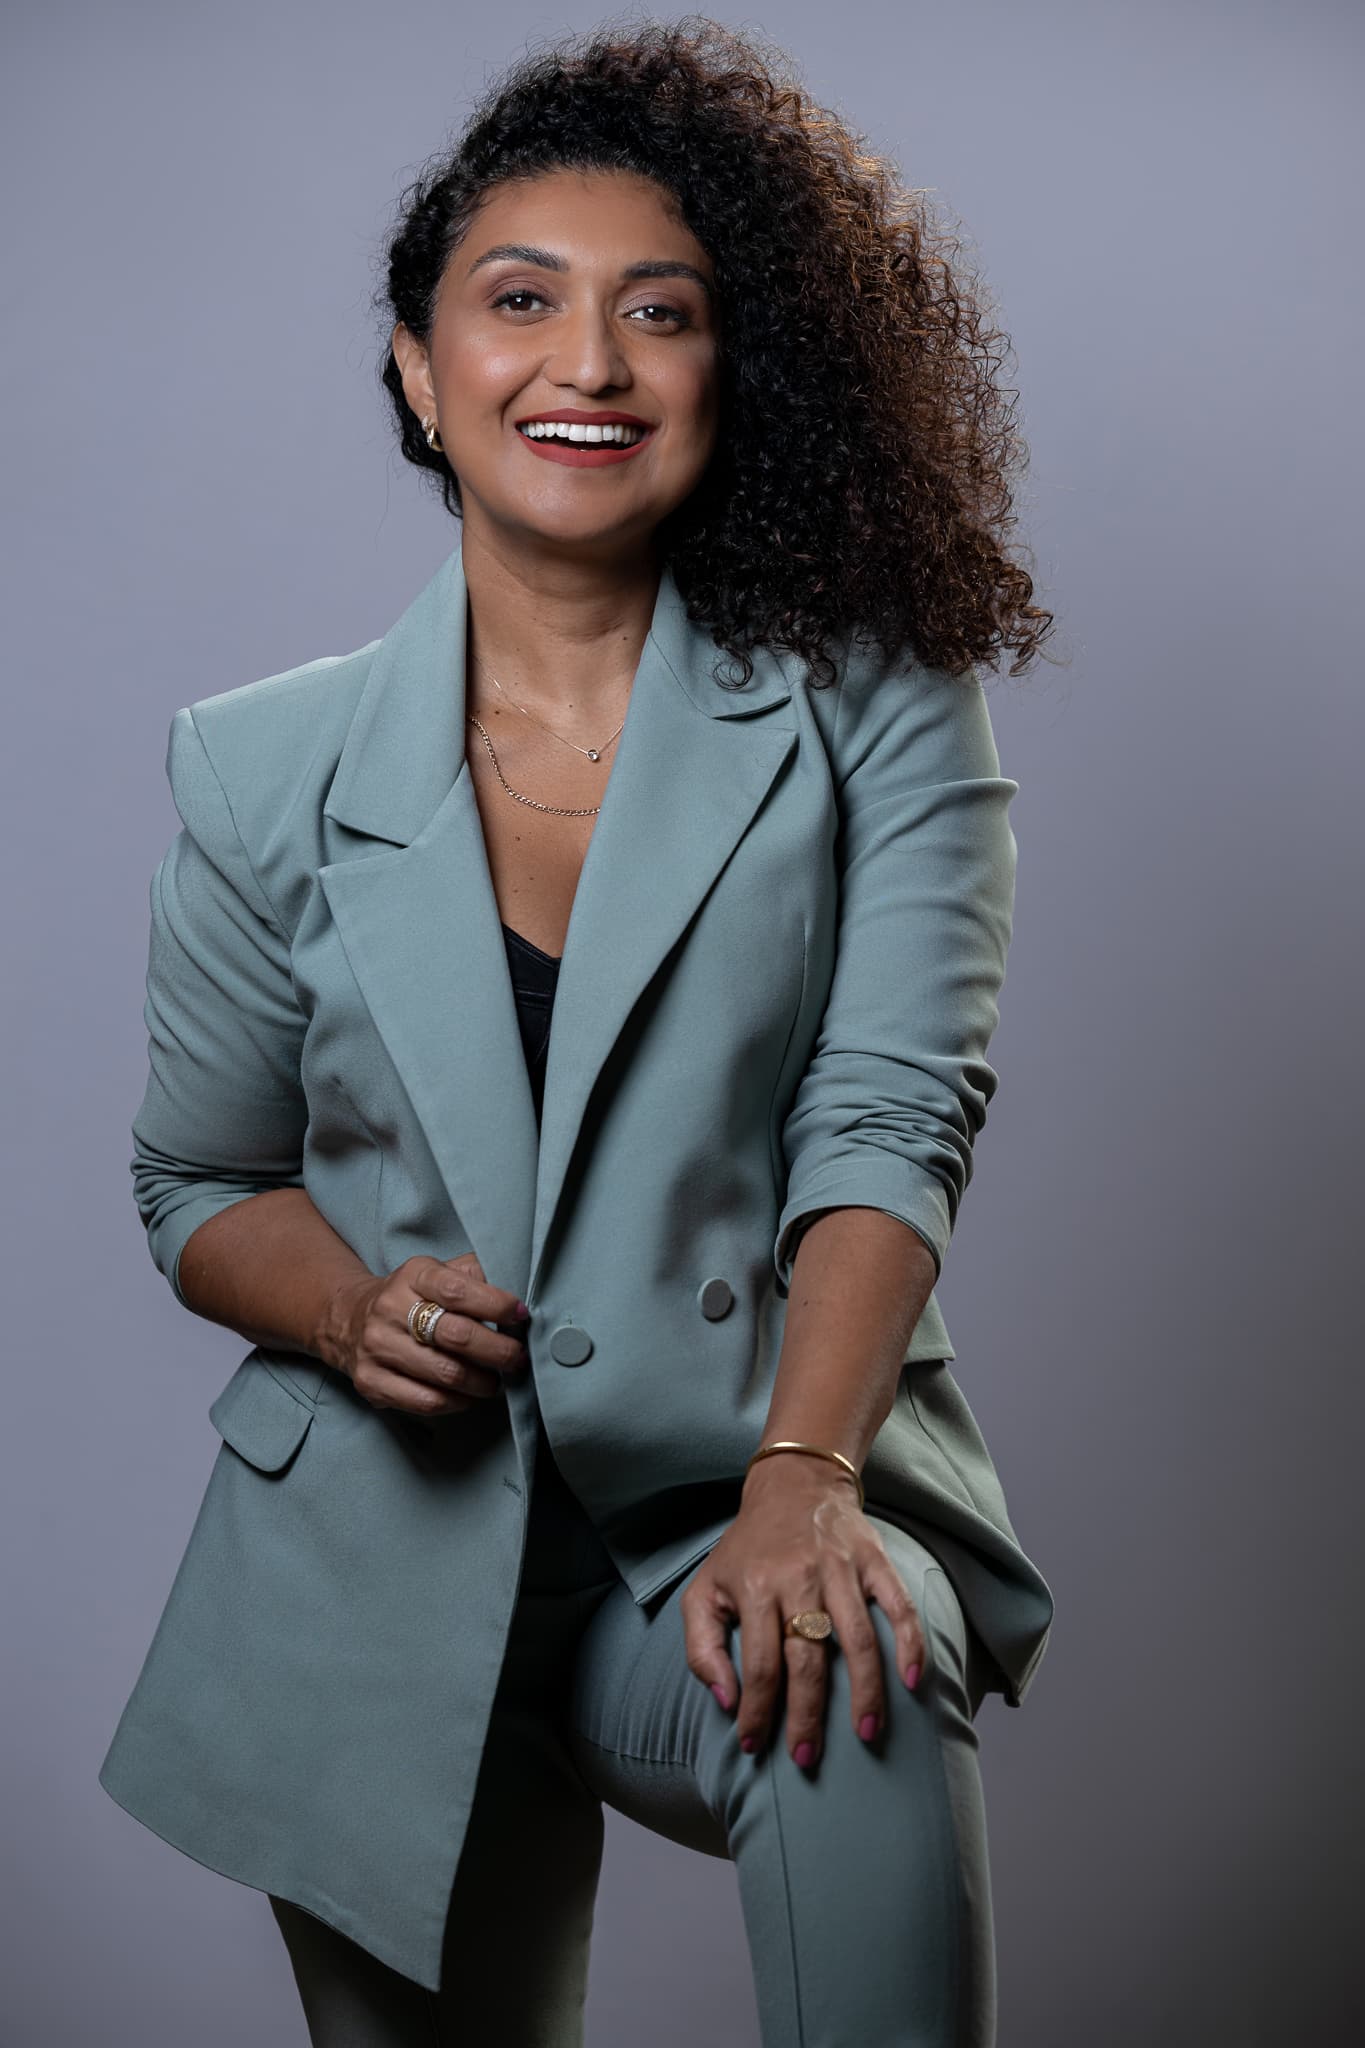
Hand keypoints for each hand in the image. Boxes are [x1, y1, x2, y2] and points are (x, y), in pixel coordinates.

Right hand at [323, 1253, 530, 1415]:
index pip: (458, 1290)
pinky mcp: (371, 1381)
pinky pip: (426, 1401)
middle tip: (518, 1358)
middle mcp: (390, 1308)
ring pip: (445, 1373)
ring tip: (498, 1381)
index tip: (520, 1317)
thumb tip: (518, 1292)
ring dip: (482, 1382)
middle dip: (499, 1352)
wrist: (349, 1319)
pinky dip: (458, 1402)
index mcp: (413, 1276)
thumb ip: (475, 1275)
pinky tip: (469, 1395)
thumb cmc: (412, 1297)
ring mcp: (377, 1347)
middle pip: (457, 1336)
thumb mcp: (439, 1272)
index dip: (496, 1305)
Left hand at [680, 1455, 927, 1768]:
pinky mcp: (874, 1560)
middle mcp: (798, 1578)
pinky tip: (914, 1682)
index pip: (759, 1665)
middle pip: (807, 1659)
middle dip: (807, 1716)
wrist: (794, 1483)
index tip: (754, 1747)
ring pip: (857, 1639)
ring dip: (865, 1692)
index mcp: (755, 1588)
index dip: (757, 1712)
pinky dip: (911, 1643)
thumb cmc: (745, 1550)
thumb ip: (701, 1647)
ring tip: (868, 1735)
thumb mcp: (704, 1590)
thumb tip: (725, 1701)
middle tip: (806, 1758)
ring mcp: (840, 1569)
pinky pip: (898, 1605)